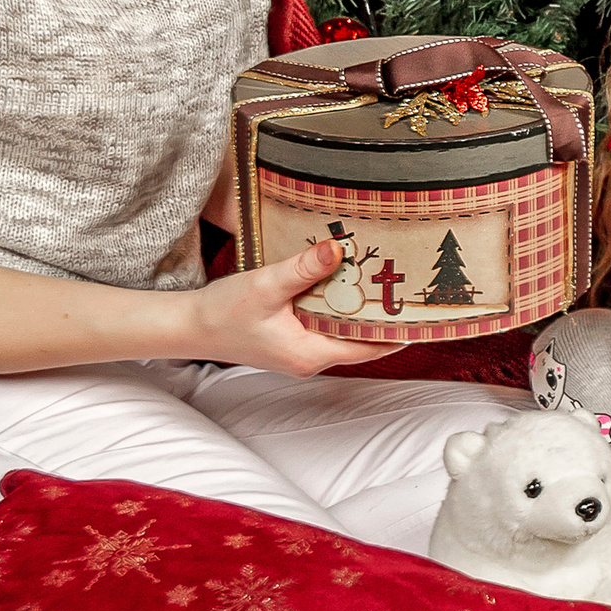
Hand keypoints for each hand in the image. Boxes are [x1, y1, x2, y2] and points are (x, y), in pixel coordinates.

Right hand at [177, 239, 390, 377]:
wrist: (188, 326)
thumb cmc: (222, 313)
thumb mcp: (265, 286)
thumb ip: (303, 269)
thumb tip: (338, 250)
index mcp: (310, 354)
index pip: (369, 348)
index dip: (397, 331)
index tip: (421, 312)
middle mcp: (310, 359)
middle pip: (360, 341)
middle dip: (382, 317)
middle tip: (406, 287)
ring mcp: (300, 351)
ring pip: (342, 332)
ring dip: (359, 310)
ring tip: (383, 281)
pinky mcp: (290, 340)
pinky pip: (325, 326)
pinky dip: (337, 308)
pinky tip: (342, 284)